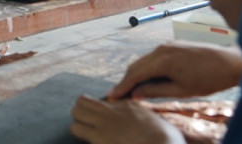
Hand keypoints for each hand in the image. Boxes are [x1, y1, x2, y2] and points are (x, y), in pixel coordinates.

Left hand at [70, 95, 184, 143]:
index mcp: (126, 105)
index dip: (96, 111)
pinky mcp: (99, 137)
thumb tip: (137, 118)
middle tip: (86, 124)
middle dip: (81, 112)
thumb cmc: (166, 140)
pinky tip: (87, 141)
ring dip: (78, 123)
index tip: (99, 120)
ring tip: (84, 133)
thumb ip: (141, 116)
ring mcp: (104, 123)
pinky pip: (76, 130)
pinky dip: (78, 135)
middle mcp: (112, 110)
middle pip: (82, 101)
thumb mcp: (154, 121)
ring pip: (75, 113)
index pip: (100, 102)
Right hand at [108, 41, 241, 99]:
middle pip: (136, 65)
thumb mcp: (182, 90)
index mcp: (163, 60)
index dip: (122, 86)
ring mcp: (167, 45)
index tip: (112, 96)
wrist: (230, 63)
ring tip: (131, 89)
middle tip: (119, 95)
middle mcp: (161, 49)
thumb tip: (136, 93)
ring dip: (136, 74)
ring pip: (144, 60)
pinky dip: (147, 68)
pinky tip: (147, 78)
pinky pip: (153, 57)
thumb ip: (156, 91)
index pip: (135, 74)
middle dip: (126, 80)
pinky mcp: (172, 45)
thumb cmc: (210, 79)